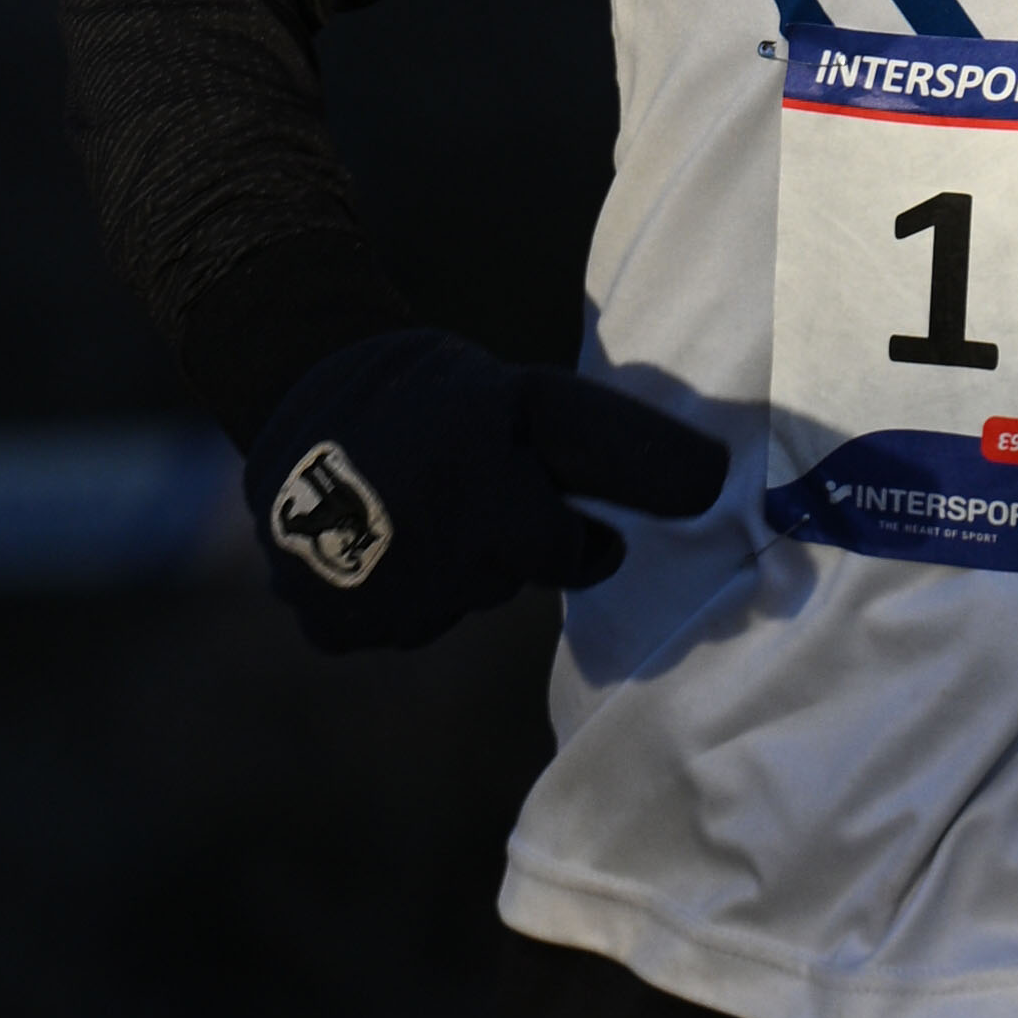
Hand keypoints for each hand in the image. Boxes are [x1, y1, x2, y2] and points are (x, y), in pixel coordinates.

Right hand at [243, 329, 730, 653]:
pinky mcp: (336, 625)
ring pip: (454, 604)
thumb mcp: (529, 395)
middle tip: (472, 492)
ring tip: (416, 503)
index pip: (570, 552)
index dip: (577, 537)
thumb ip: (616, 445)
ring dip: (450, 565)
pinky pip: (398, 624)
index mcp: (489, 498)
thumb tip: (715, 484)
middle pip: (509, 580)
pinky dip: (396, 590)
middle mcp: (435, 558)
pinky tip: (378, 539)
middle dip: (506, 542)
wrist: (301, 392)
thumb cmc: (438, 394)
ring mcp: (381, 599)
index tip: (568, 516)